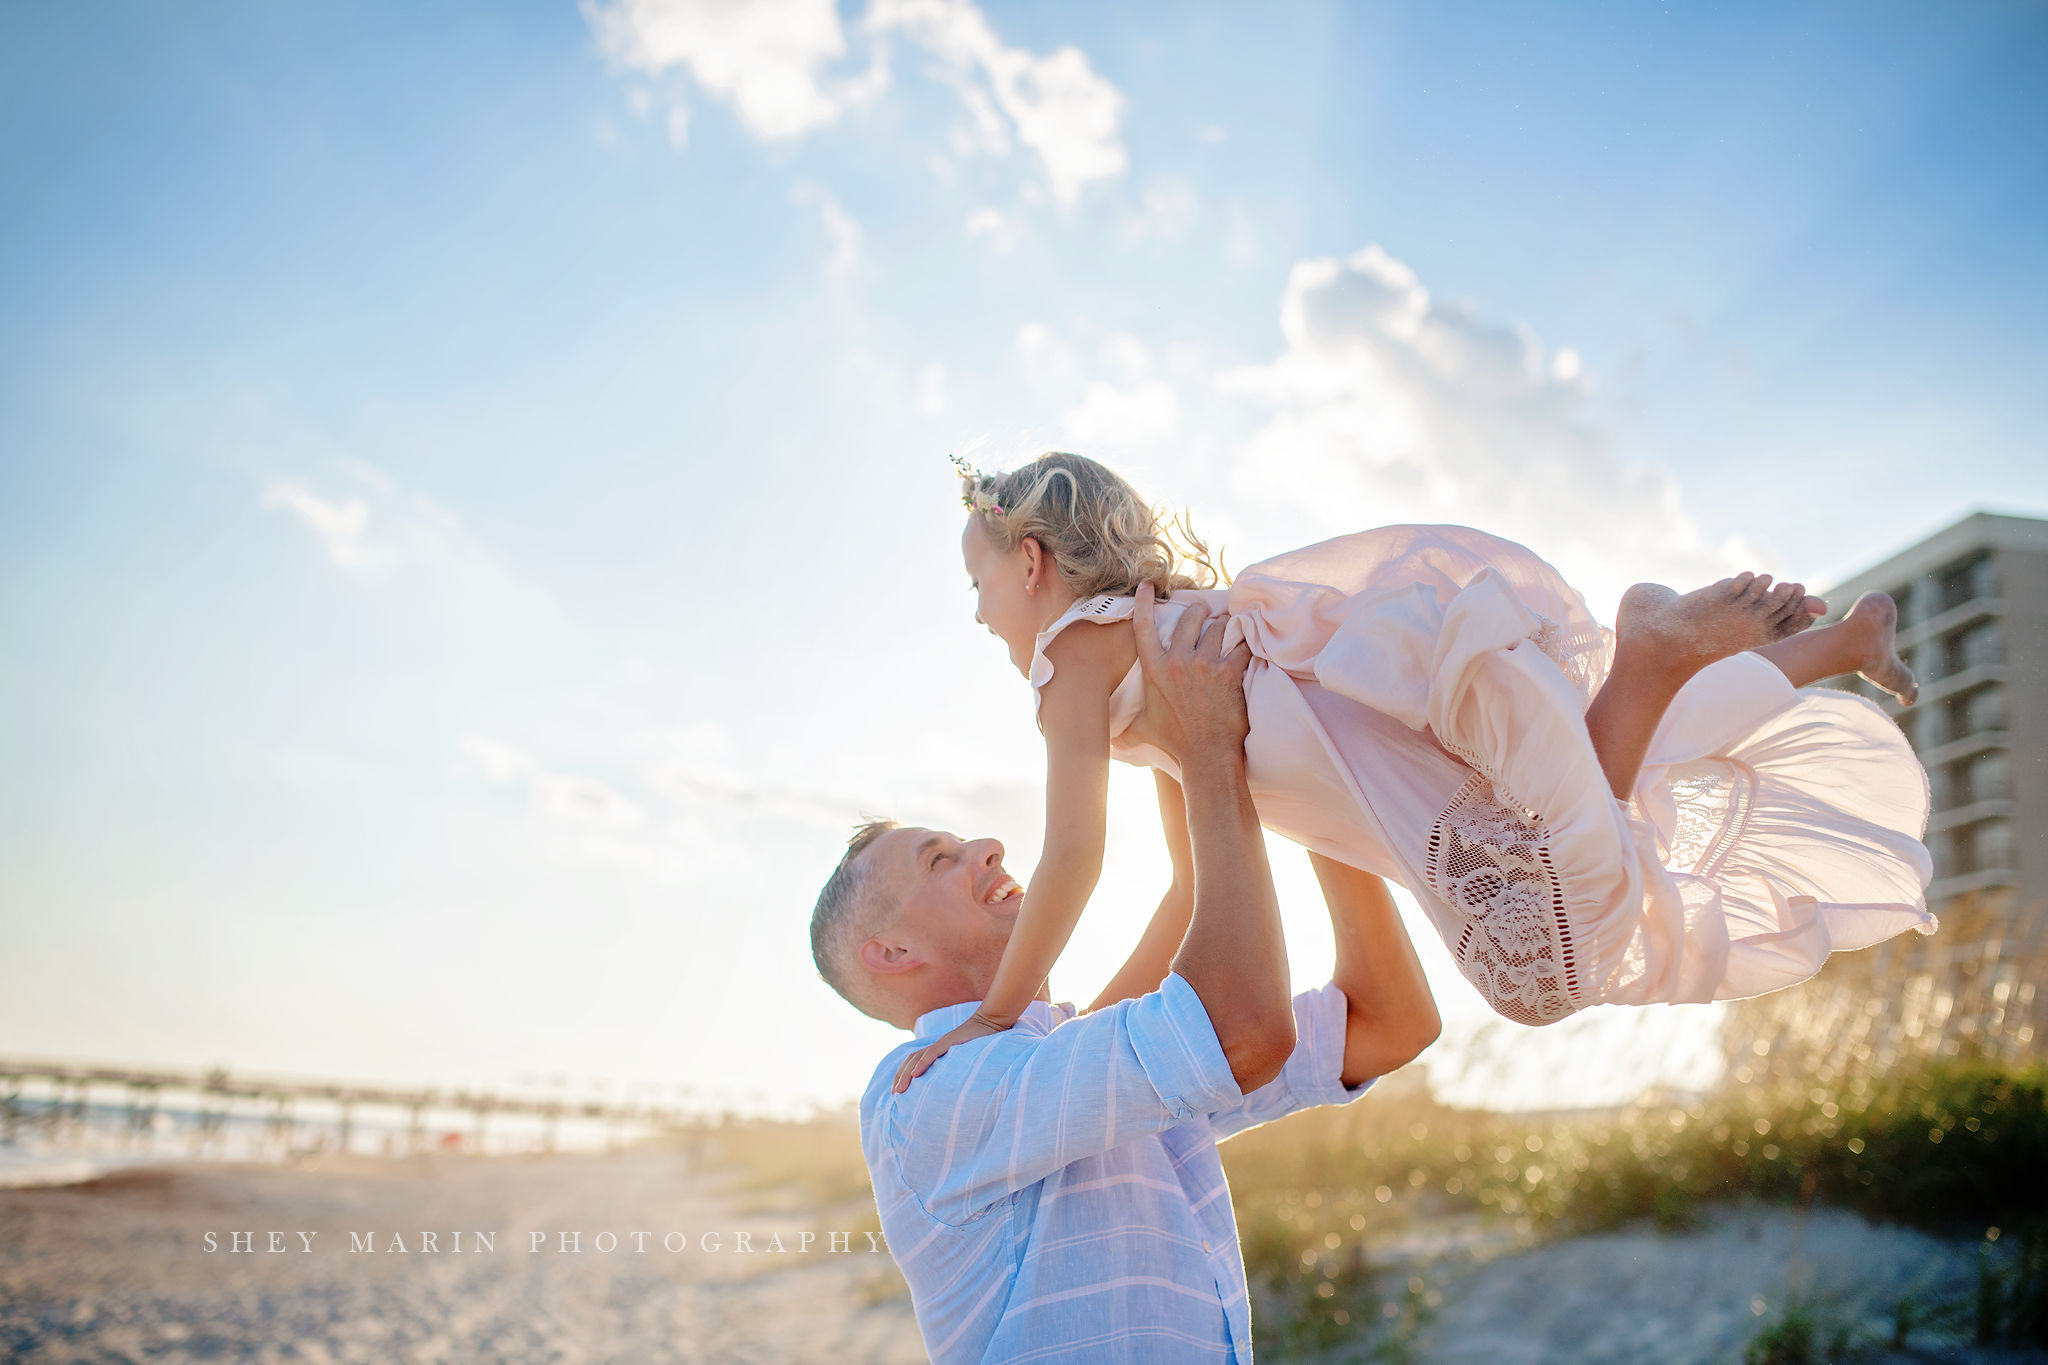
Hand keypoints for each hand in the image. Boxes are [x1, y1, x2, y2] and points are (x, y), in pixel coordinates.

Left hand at [891, 1010, 1012, 1093]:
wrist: (991, 1022)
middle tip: (894, 1094)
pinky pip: (932, 1052)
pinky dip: (922, 1063)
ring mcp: (941, 1043)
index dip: (902, 1074)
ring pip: (917, 1058)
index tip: (896, 1091)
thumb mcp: (965, 1058)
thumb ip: (954, 1068)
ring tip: (900, 1089)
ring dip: (906, 1074)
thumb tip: (951, 1089)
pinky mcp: (950, 1041)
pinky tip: (915, 1074)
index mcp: (936, 1050)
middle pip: (910, 1060)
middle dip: (900, 1077)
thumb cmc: (981, 1043)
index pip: (912, 1061)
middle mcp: (935, 1046)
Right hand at [1122, 582, 1252, 765]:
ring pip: (1218, 627)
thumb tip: (1109, 742)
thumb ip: (1124, 727)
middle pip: (1190, 617)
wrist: (1206, 756)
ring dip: (1224, 627)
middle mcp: (1177, 662)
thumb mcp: (1141, 729)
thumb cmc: (1174, 743)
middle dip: (1200, 612)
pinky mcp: (1229, 673)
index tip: (1148, 584)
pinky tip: (1248, 643)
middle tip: (1206, 614)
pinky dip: (1246, 642)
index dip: (1144, 601)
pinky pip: (1241, 645)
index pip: (1144, 625)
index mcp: (1154, 669)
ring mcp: (1204, 665)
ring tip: (1229, 630)